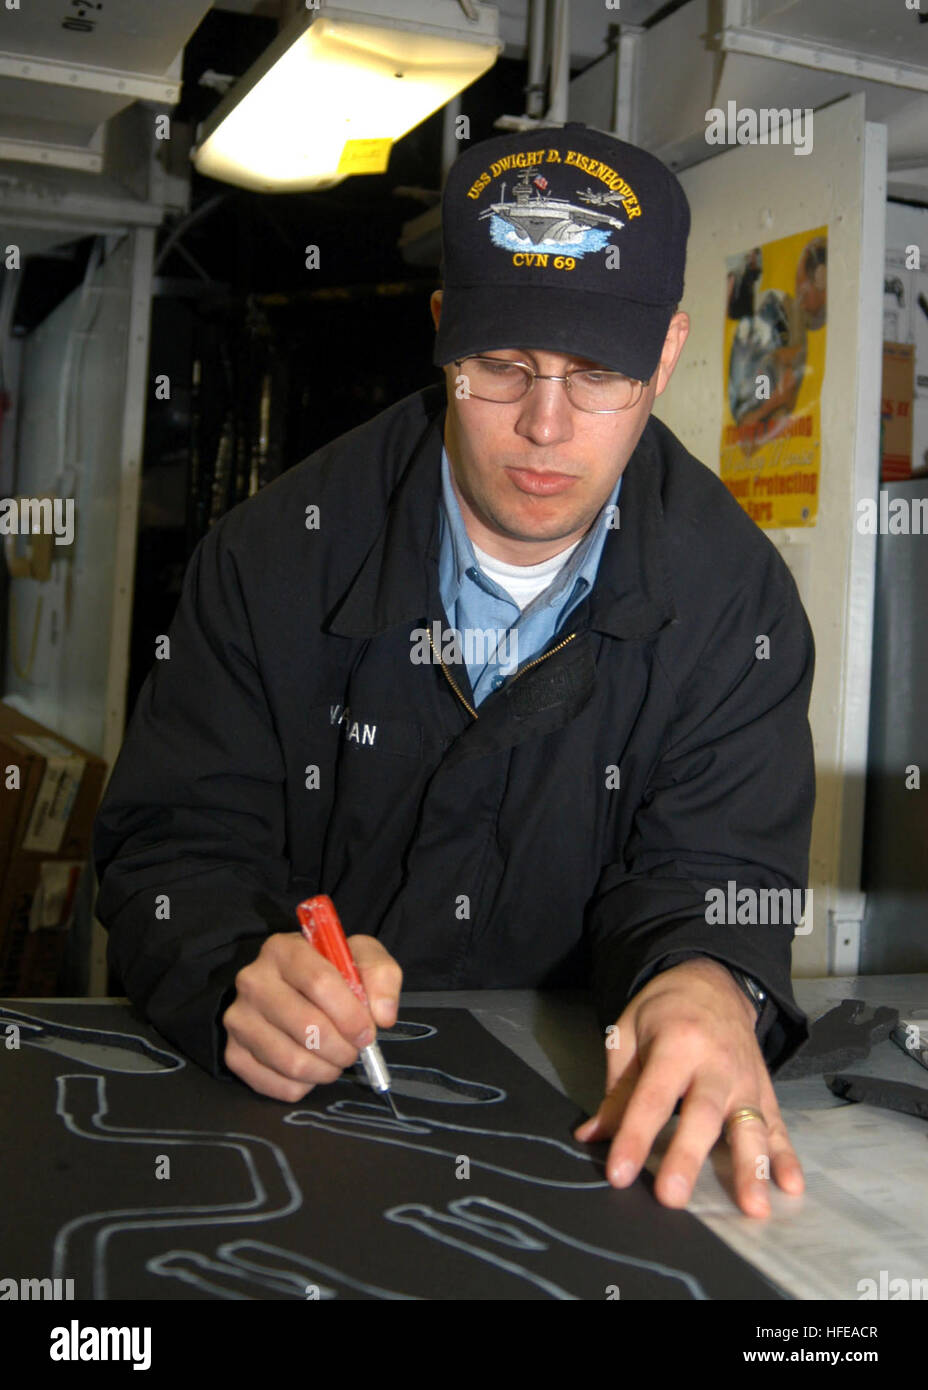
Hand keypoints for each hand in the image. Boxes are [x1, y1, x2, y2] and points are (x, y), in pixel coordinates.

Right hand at [222, 932, 401, 1101]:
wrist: (292, 988)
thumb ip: (381, 976)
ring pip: (292, 1061)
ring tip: (336, 1059)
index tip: (367, 1031)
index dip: (351, 1014)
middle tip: (354, 1050)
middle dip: (342, 1048)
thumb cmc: (330, 971)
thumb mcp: (360, 957)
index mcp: (283, 949)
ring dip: (327, 1070)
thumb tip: (382, 1016)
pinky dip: (304, 1086)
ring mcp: (238, 1019)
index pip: (319, 983)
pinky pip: (277, 1085)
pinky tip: (312, 1068)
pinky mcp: (233, 1053)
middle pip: (306, 1026)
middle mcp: (252, 981)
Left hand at [573, 957, 803, 1216]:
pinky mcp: (764, 1089)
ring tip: (753, 1208)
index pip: (652, 1097)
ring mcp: (745, 1078)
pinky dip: (786, 1157)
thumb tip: (592, 1137)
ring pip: (750, 1125)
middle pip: (702, 1115)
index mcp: (675, 1044)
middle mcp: (715, 1063)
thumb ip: (616, 1089)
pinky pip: (777, 1125)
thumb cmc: (663, 1010)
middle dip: (687, 1157)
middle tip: (673, 1198)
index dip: (634, 1136)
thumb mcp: (628, 1034)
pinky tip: (792, 1187)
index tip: (620, 1173)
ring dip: (752, 1168)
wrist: (712, 980)